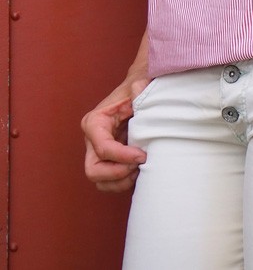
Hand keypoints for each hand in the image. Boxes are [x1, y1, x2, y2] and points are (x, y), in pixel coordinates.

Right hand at [82, 75, 149, 193]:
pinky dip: (123, 183)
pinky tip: (138, 171)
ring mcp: (96, 153)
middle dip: (118, 173)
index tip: (142, 155)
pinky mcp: (106, 161)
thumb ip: (138, 89)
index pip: (103, 149)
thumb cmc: (136, 90)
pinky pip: (108, 183)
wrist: (137, 93)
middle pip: (94, 171)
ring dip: (121, 182)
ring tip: (140, 169)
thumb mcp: (138, 86)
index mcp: (94, 122)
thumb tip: (138, 89)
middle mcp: (91, 140)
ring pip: (99, 181)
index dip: (123, 156)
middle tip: (139, 164)